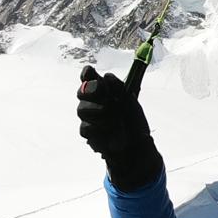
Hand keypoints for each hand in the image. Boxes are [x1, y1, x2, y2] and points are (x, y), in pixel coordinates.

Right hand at [76, 65, 161, 189]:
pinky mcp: (87, 132)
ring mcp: (88, 116)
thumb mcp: (130, 102)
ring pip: (82, 109)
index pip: (88, 77)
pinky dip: (100, 129)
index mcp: (104, 90)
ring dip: (100, 113)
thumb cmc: (133, 121)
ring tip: (115, 120)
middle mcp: (93, 101)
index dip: (87, 74)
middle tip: (103, 94)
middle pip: (81, 92)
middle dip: (91, 91)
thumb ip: (118, 88)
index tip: (91, 72)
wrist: (136, 146)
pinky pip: (87, 127)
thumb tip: (106, 77)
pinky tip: (111, 132)